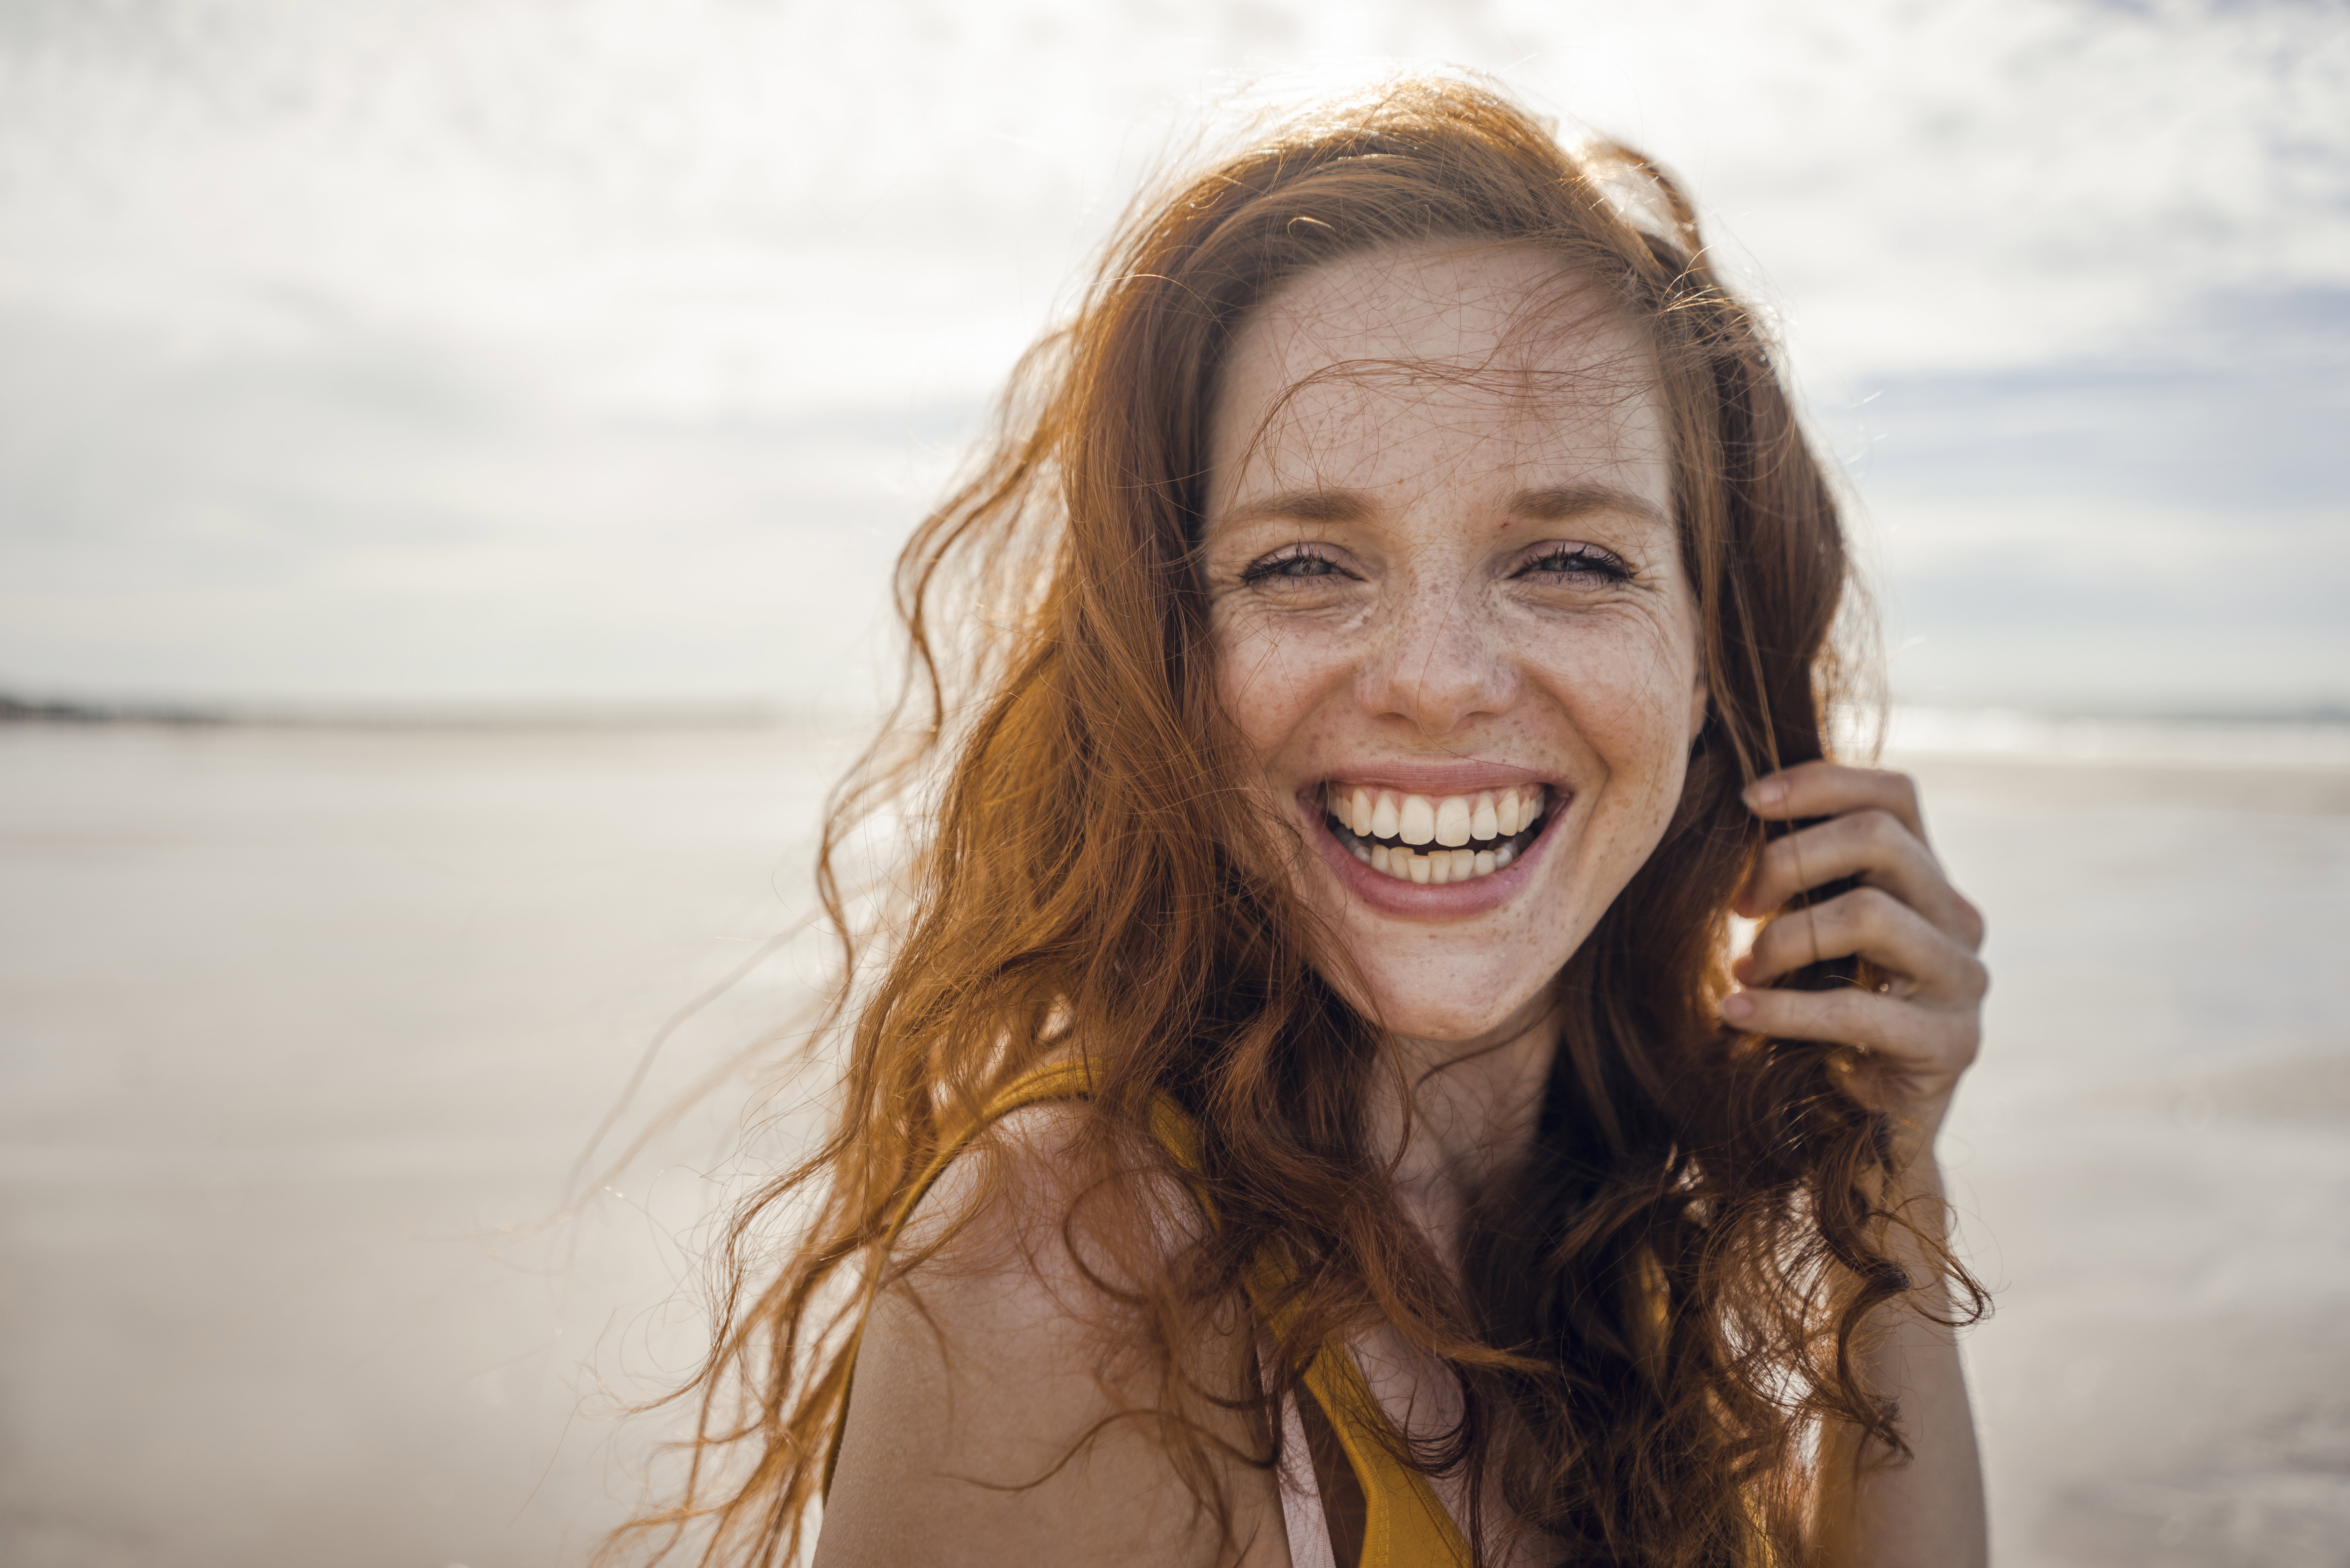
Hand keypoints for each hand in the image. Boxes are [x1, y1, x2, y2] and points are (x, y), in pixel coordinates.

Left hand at [1720, 762, 1986, 1163]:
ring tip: (1743, 970)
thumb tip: (1737, 816)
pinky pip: (1862, 1008)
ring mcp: (1964, 981)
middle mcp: (1959, 920)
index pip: (1895, 795)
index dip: (1821, 781)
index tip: (1747, 799)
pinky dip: (1785, 1008)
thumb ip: (1801, 884)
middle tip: (1736, 905)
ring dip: (1785, 938)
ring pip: (1871, 913)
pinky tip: (1736, 1012)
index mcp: (1927, 883)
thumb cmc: (1819, 1024)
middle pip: (1880, 838)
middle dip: (1789, 859)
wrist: (1859, 1137)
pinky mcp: (1952, 1044)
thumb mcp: (1810, 940)